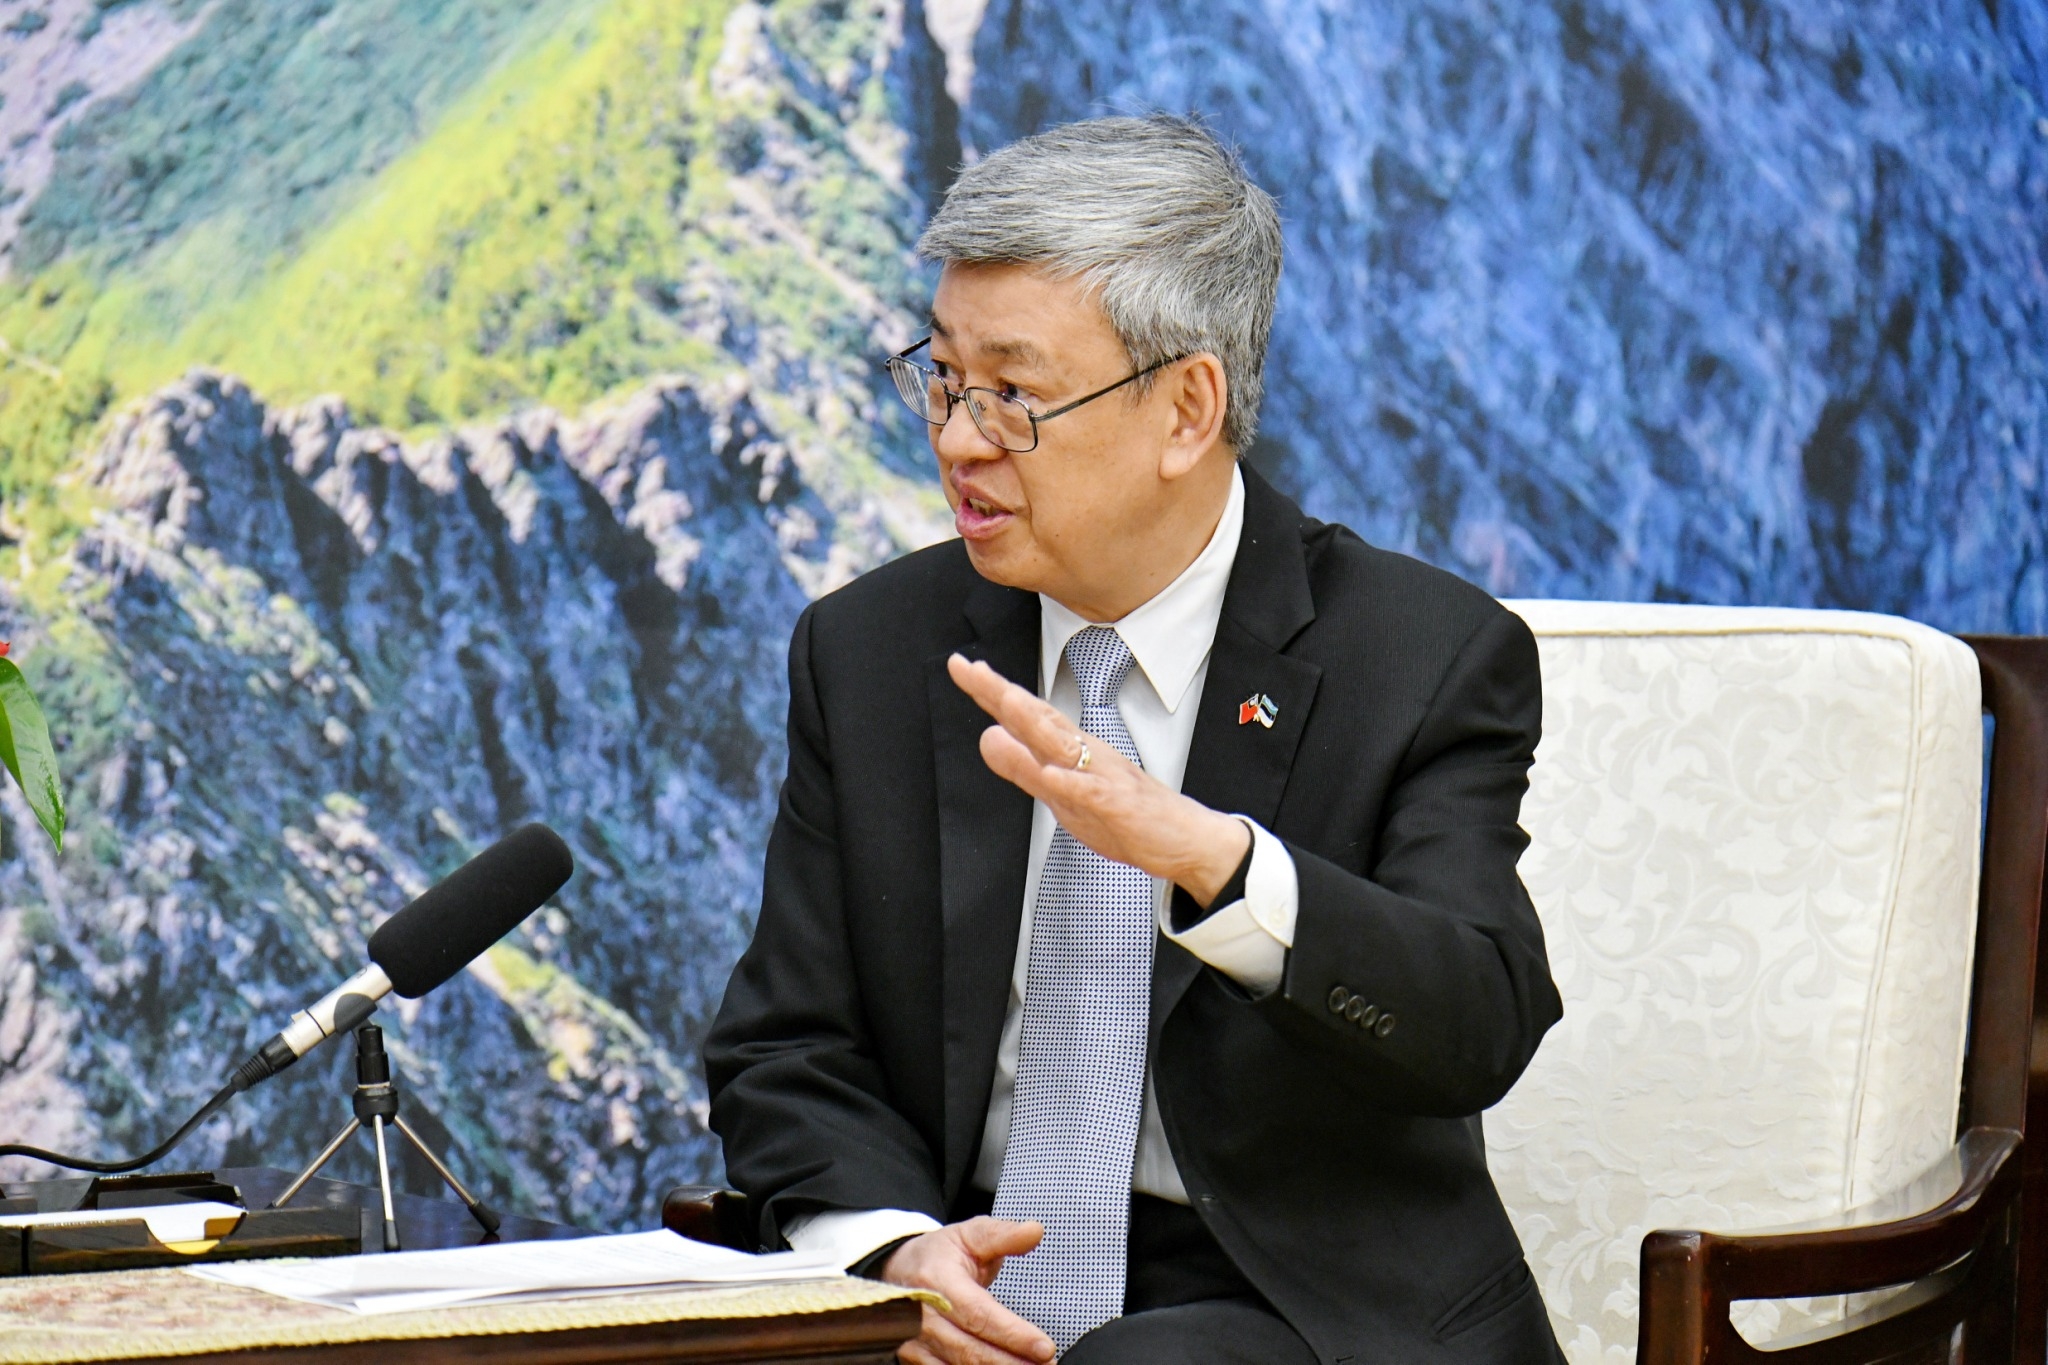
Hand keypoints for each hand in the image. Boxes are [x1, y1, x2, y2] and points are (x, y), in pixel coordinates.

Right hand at [882, 1217, 1055, 1363]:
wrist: (894, 1270)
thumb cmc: (936, 1255)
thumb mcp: (969, 1235)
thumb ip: (1003, 1235)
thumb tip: (1034, 1231)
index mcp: (936, 1281)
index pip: (979, 1314)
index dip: (1013, 1334)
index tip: (1044, 1347)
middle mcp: (920, 1316)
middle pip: (971, 1349)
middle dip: (1012, 1361)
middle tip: (1046, 1364)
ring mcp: (915, 1342)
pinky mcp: (914, 1359)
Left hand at [947, 654, 1250, 905]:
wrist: (1185, 841)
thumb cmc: (1126, 818)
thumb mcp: (1061, 797)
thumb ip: (1024, 767)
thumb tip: (987, 737)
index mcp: (1070, 752)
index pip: (1025, 717)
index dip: (992, 692)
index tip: (961, 666)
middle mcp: (1085, 755)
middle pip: (1039, 718)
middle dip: (1003, 693)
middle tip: (970, 668)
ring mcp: (1103, 778)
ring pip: (1064, 746)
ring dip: (1033, 722)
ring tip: (1003, 699)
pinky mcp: (1120, 806)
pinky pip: (1092, 793)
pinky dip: (1070, 783)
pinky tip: (1049, 775)